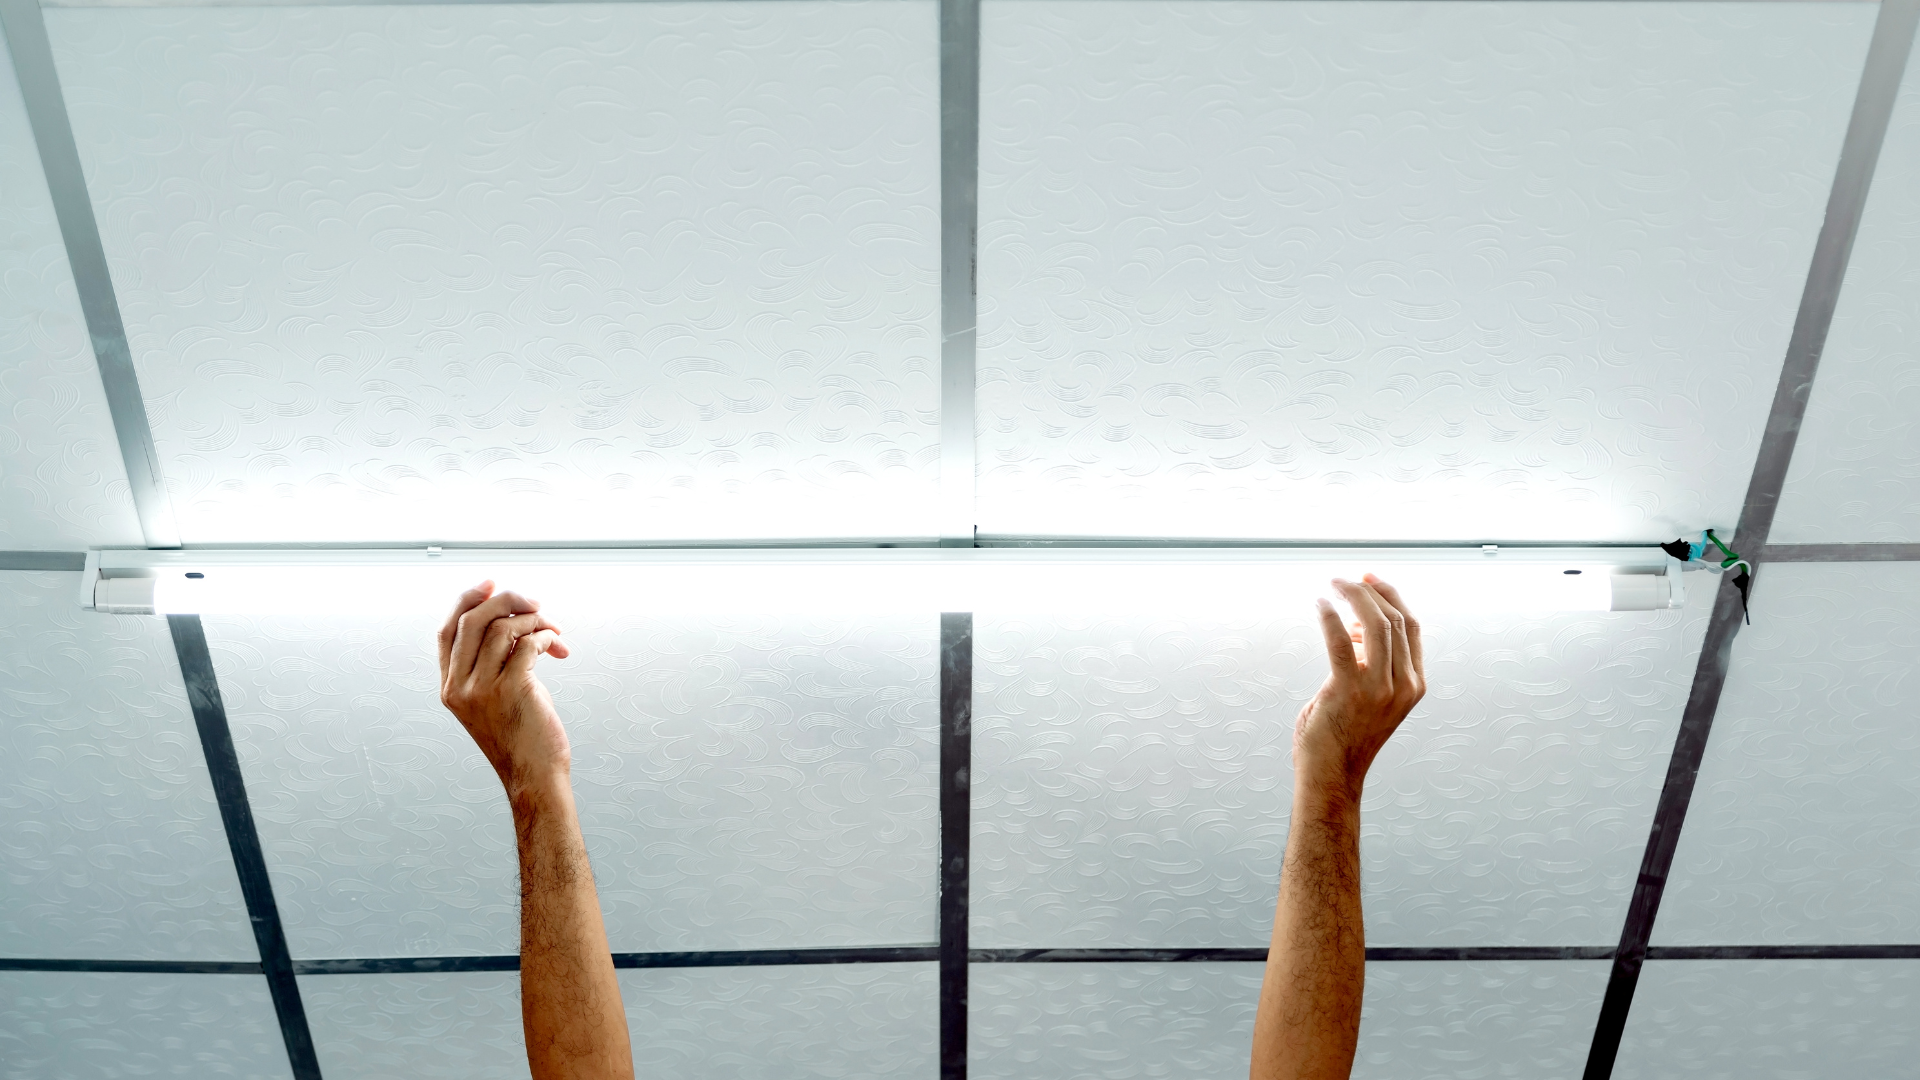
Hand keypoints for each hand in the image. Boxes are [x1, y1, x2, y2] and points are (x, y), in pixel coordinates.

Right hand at [438, 581, 572, 796]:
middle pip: (472, 620)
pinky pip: (528, 644)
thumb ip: (492, 663)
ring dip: (535, 622)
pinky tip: (559, 648)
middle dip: (507, 600)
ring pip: (503, 628)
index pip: (447, 631)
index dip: (466, 601)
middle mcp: (459, 686)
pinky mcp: (511, 690)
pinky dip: (546, 637)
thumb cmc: (522, 736)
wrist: (534, 776)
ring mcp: (482, 689)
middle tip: (535, 602)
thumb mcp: (494, 698)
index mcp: (450, 687)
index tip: (490, 583)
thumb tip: (513, 620)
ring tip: (555, 631)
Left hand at [1293, 574, 1425, 796]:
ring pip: (1373, 625)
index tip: (1370, 578)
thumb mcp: (1371, 695)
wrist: (1333, 773)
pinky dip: (1329, 617)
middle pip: (1393, 619)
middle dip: (1368, 591)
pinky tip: (1319, 605)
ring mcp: (1379, 689)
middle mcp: (1404, 685)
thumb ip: (1371, 662)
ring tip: (1331, 585)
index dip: (1392, 596)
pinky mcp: (1349, 690)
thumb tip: (1357, 626)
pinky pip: (1340, 641)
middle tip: (1343, 579)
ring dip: (1351, 597)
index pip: (1411, 626)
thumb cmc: (1346, 733)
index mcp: (1415, 684)